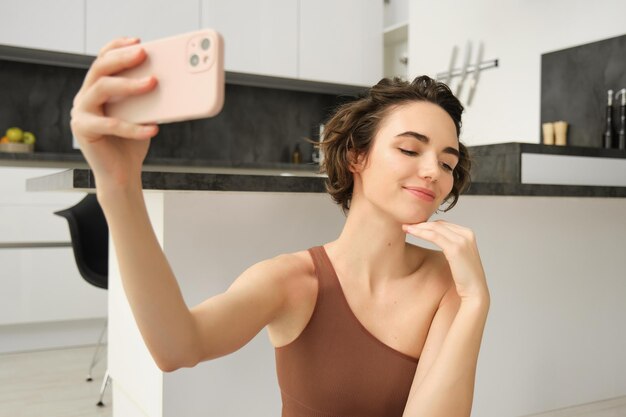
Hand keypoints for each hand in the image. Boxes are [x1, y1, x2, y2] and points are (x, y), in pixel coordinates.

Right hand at [70, 37, 158, 190]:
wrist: (122, 173)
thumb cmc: (132, 143)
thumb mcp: (142, 114)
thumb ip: (146, 97)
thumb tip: (171, 79)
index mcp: (97, 88)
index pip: (103, 59)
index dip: (118, 46)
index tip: (140, 41)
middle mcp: (85, 97)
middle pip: (100, 68)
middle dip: (122, 58)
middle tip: (143, 53)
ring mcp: (81, 112)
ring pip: (102, 89)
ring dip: (128, 84)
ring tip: (152, 83)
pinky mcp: (83, 130)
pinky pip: (110, 124)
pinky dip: (134, 127)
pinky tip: (153, 129)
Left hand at [403, 220, 488, 301]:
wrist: (475, 291)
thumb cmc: (464, 277)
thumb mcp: (458, 257)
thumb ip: (450, 246)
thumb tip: (436, 240)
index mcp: (467, 234)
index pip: (443, 224)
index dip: (427, 224)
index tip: (414, 226)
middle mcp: (466, 234)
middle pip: (438, 224)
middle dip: (421, 223)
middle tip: (406, 225)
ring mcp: (462, 240)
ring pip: (435, 228)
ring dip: (418, 227)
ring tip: (405, 228)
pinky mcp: (455, 249)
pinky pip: (434, 236)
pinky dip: (421, 233)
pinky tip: (411, 233)